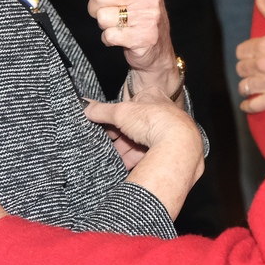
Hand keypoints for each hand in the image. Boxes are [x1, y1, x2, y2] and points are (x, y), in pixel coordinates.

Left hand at [68, 0, 180, 97]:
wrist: (158, 46)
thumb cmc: (137, 13)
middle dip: (96, 6)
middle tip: (110, 11)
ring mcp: (149, 15)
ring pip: (102, 17)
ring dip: (104, 24)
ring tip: (119, 24)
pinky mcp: (144, 37)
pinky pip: (109, 35)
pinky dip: (109, 38)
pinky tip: (122, 37)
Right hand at [84, 90, 205, 217]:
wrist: (179, 145)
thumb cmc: (155, 120)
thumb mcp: (121, 112)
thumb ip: (101, 110)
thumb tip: (85, 107)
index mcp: (153, 97)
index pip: (129, 106)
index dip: (115, 117)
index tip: (102, 127)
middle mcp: (163, 114)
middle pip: (133, 126)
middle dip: (118, 137)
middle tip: (103, 144)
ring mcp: (167, 133)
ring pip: (139, 143)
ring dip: (124, 151)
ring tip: (108, 158)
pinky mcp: (168, 151)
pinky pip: (146, 156)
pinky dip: (133, 162)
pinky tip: (121, 167)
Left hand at [236, 0, 264, 113]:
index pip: (241, 51)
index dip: (245, 53)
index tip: (249, 56)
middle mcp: (264, 64)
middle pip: (241, 69)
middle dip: (245, 69)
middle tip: (251, 70)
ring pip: (246, 86)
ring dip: (247, 86)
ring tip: (250, 86)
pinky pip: (257, 105)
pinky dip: (250, 106)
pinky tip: (247, 105)